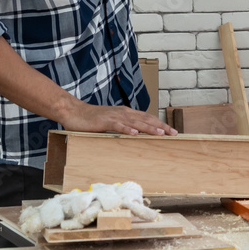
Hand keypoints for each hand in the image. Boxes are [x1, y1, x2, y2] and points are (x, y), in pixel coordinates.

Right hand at [62, 100, 177, 135]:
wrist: (74, 112)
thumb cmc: (93, 120)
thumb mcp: (112, 123)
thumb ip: (124, 127)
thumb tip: (136, 136)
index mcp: (126, 113)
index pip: (148, 118)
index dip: (161, 124)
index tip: (172, 131)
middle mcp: (123, 113)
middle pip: (146, 119)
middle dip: (161, 126)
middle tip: (174, 133)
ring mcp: (114, 116)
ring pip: (135, 122)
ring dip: (149, 127)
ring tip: (161, 133)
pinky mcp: (104, 121)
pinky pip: (118, 125)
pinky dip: (127, 129)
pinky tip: (135, 133)